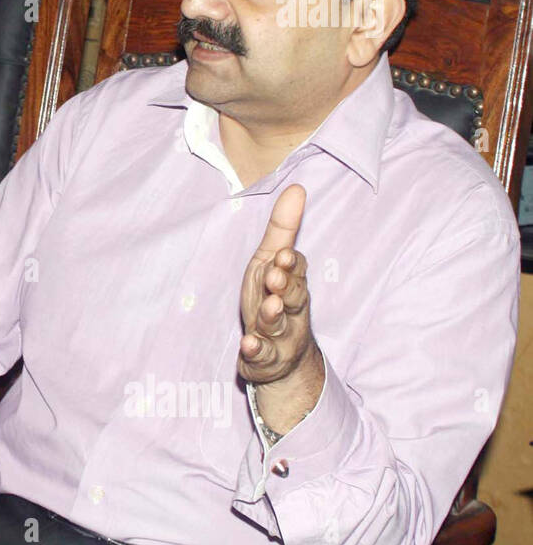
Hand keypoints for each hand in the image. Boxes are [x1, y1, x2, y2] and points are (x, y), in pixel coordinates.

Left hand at [238, 184, 323, 431]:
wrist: (282, 356)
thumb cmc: (274, 298)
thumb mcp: (272, 262)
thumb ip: (283, 229)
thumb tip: (297, 187)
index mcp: (290, 283)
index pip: (295, 271)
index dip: (290, 264)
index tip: (283, 254)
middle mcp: (290, 309)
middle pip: (292, 297)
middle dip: (284, 286)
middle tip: (274, 276)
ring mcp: (279, 335)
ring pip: (278, 325)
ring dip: (272, 316)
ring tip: (267, 308)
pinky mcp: (265, 358)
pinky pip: (262, 355)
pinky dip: (256, 350)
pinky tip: (248, 345)